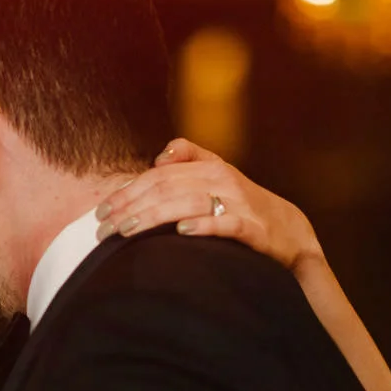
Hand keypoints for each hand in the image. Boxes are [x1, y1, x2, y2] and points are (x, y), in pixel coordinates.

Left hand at [96, 138, 323, 270]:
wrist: (290, 230)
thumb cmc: (243, 204)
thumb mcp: (217, 177)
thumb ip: (189, 159)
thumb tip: (158, 158)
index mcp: (209, 167)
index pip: (157, 176)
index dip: (126, 192)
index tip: (100, 212)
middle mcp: (221, 180)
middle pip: (166, 188)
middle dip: (130, 208)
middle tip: (103, 229)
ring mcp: (238, 203)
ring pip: (188, 204)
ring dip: (153, 218)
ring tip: (126, 232)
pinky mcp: (253, 228)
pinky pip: (225, 224)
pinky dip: (203, 226)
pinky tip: (180, 232)